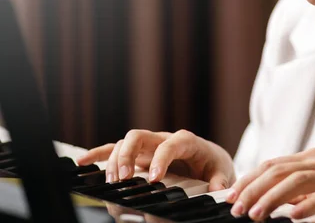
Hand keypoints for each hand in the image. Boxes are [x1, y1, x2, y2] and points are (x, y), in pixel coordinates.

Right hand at [76, 129, 234, 190]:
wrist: (209, 159)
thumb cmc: (213, 164)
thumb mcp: (221, 171)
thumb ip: (219, 179)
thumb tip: (216, 188)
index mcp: (186, 141)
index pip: (170, 144)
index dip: (161, 158)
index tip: (155, 179)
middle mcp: (163, 139)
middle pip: (139, 137)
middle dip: (127, 156)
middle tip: (124, 179)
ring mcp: (148, 146)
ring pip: (124, 144)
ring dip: (113, 161)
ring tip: (112, 182)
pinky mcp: (138, 155)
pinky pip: (114, 150)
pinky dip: (98, 154)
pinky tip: (83, 162)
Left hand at [226, 148, 314, 222]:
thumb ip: (297, 188)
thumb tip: (267, 198)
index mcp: (312, 158)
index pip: (272, 164)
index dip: (248, 179)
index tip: (230, 197)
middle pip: (279, 170)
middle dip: (253, 189)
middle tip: (237, 209)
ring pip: (298, 181)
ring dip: (273, 198)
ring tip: (256, 215)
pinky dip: (308, 205)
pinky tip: (293, 217)